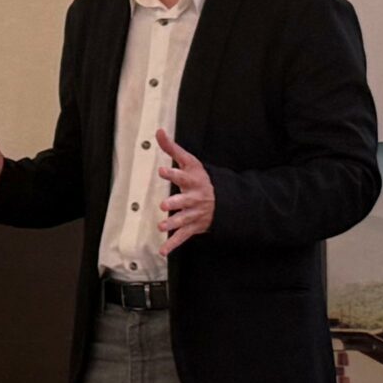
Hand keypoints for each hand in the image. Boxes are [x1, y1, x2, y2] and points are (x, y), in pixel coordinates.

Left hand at [156, 130, 213, 253]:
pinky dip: (173, 245)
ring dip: (173, 224)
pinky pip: (183, 237)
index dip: (173, 174)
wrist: (223, 200)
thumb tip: (158, 131)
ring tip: (162, 227)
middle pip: (185, 201)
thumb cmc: (200, 178)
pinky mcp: (194, 226)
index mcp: (194, 181)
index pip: (182, 176)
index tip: (162, 170)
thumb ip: (172, 148)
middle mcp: (195, 198)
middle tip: (164, 205)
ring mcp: (195, 213)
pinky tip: (162, 252)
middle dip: (176, 203)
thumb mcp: (189, 162)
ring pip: (184, 220)